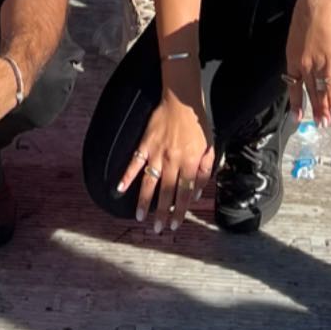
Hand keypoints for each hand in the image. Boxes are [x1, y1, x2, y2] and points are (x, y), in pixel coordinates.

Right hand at [116, 83, 213, 232]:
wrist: (182, 99)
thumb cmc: (198, 123)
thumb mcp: (210, 146)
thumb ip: (205, 170)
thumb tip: (197, 192)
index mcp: (191, 162)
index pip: (185, 193)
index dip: (180, 211)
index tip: (174, 225)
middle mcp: (174, 160)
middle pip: (167, 192)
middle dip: (161, 213)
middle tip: (156, 229)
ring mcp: (157, 153)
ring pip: (149, 182)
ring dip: (144, 201)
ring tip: (140, 217)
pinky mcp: (145, 144)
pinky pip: (134, 163)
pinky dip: (126, 176)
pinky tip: (119, 189)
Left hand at [284, 0, 330, 123]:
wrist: (319, 6)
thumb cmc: (309, 18)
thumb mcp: (298, 38)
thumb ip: (301, 54)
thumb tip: (306, 64)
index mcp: (292, 59)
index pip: (293, 85)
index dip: (296, 102)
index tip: (297, 116)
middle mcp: (302, 65)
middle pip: (308, 92)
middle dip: (313, 109)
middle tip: (317, 124)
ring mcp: (316, 65)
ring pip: (319, 92)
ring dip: (323, 109)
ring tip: (326, 122)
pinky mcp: (330, 63)